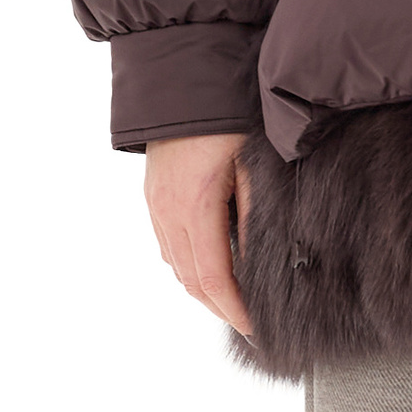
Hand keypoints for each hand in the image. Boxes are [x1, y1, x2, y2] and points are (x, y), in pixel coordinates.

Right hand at [144, 130, 257, 337]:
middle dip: (220, 308)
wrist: (182, 82)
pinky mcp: (152, 199)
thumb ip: (253, 214)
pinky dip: (189, 266)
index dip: (234, 310)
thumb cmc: (223, 118)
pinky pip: (168, 246)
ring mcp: (155, 207)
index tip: (255, 328)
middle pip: (191, 281)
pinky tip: (210, 266)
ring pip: (176, 267)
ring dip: (203, 290)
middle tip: (249, 322)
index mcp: (194, 206)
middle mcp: (167, 212)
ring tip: (234, 301)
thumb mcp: (251, 166)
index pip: (213, 278)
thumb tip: (259, 259)